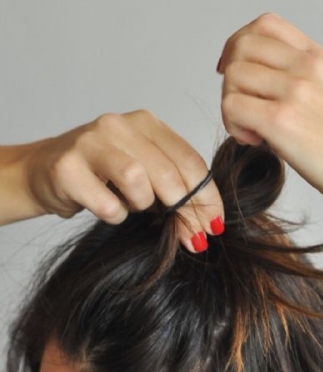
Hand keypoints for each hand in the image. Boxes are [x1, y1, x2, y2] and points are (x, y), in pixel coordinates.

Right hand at [8, 110, 223, 251]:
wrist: (45, 171)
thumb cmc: (105, 176)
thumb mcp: (147, 174)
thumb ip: (179, 190)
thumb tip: (209, 228)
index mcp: (146, 123)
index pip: (191, 161)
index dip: (208, 198)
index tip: (216, 225)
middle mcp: (119, 126)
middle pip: (170, 174)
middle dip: (186, 212)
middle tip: (191, 236)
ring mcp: (90, 143)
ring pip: (138, 183)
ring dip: (142, 206)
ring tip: (133, 206)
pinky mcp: (67, 168)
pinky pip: (108, 205)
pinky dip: (114, 215)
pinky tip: (108, 208)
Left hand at [217, 14, 322, 223]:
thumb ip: (307, 82)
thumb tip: (268, 89)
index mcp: (321, 59)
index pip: (266, 26)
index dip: (240, 45)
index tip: (236, 72)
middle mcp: (307, 67)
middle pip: (241, 48)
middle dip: (231, 78)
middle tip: (243, 109)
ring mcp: (294, 91)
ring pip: (232, 76)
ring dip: (232, 105)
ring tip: (253, 131)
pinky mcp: (281, 121)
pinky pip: (231, 106)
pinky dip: (233, 126)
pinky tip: (254, 142)